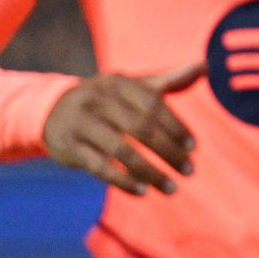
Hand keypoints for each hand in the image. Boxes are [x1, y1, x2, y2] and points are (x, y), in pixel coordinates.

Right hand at [42, 61, 204, 195]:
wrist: (51, 111)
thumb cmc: (107, 99)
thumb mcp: (133, 86)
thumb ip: (168, 80)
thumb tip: (206, 66)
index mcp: (118, 82)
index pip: (154, 104)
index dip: (176, 127)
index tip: (194, 147)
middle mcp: (97, 99)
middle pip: (141, 128)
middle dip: (169, 152)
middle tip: (190, 171)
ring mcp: (81, 123)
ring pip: (121, 151)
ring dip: (150, 172)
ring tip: (172, 188)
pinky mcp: (68, 147)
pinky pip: (99, 167)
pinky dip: (123, 181)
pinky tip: (142, 192)